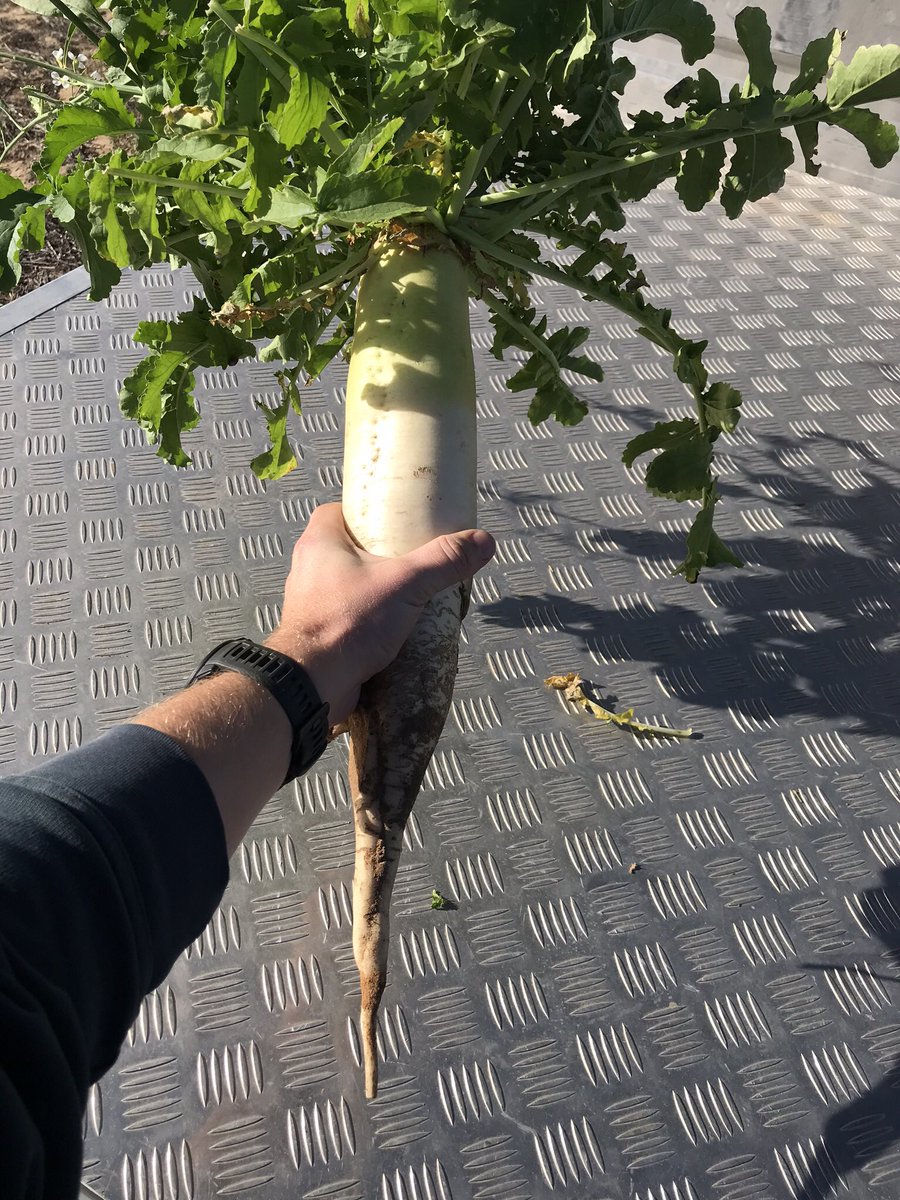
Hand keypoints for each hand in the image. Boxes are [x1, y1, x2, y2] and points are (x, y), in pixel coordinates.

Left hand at [265, 504, 495, 723]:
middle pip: (348, 549)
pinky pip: (346, 615)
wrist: (313, 683)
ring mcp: (309, 602)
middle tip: (412, 559)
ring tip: (410, 594)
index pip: (339, 512)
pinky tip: (394, 627)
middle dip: (380, 554)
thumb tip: (484, 541)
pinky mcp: (316, 633)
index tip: (397, 522)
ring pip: (348, 584)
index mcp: (319, 542)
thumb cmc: (350, 621)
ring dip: (376, 589)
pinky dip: (368, 618)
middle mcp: (308, 567)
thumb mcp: (406, 584)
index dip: (367, 514)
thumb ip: (443, 561)